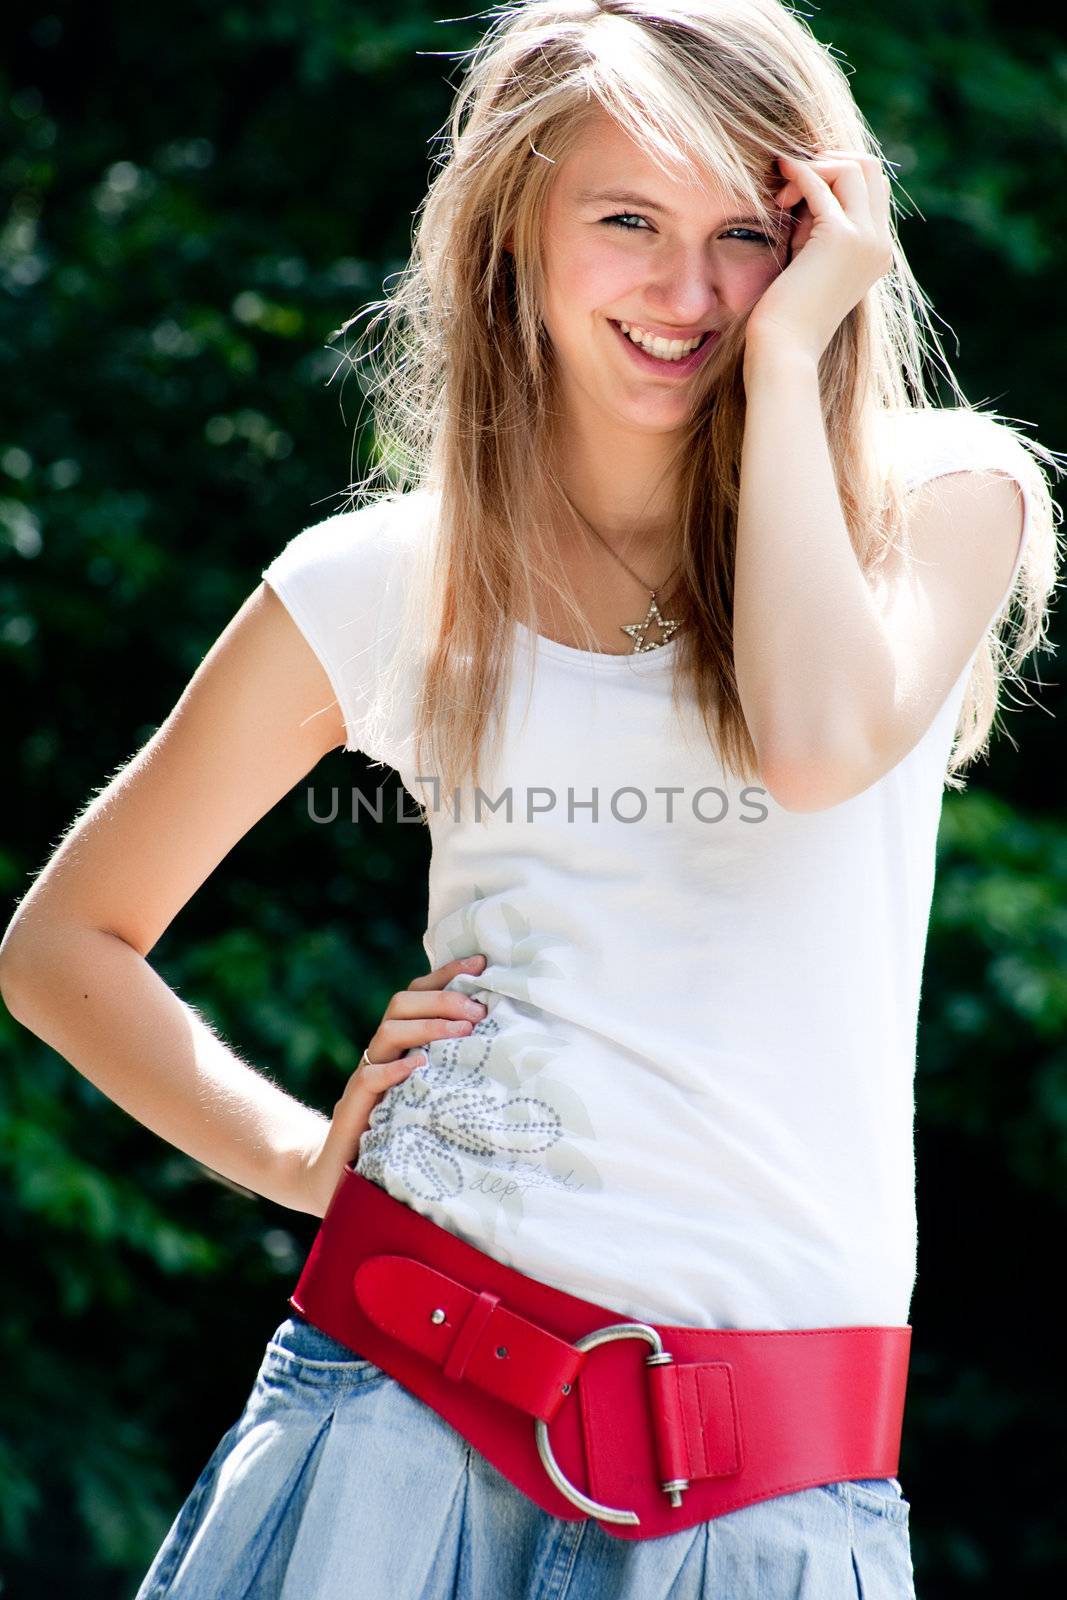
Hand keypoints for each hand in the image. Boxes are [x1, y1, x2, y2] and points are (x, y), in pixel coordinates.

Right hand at [297, 953, 487, 1216]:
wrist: (341, 1177)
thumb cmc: (399, 1132)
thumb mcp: (430, 1094)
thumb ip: (452, 1066)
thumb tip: (503, 1043)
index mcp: (399, 1044)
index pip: (417, 993)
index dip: (446, 974)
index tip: (481, 963)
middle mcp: (381, 1053)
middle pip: (401, 1004)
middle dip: (441, 999)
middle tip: (479, 1010)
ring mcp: (366, 1077)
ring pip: (388, 1033)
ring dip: (427, 1026)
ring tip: (463, 1031)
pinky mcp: (355, 1107)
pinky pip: (368, 1078)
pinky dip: (393, 1069)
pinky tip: (419, 1066)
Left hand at [744, 149, 894, 366]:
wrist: (785, 349)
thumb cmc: (787, 313)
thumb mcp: (810, 260)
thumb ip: (817, 225)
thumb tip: (808, 180)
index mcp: (877, 252)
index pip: (872, 189)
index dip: (837, 175)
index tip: (799, 191)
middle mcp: (879, 244)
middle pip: (870, 169)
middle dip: (828, 163)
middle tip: (789, 186)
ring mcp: (865, 239)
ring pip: (853, 167)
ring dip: (814, 168)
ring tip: (780, 194)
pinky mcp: (841, 237)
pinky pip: (823, 183)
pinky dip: (801, 172)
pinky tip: (780, 172)